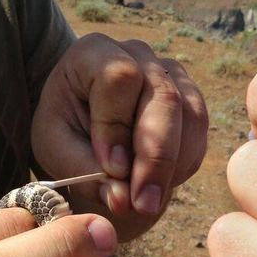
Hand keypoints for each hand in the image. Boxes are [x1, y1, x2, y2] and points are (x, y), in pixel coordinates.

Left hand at [32, 33, 208, 241]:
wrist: (85, 130)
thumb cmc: (65, 133)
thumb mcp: (57, 151)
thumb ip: (85, 172)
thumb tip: (123, 199)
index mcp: (92, 53)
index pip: (118, 78)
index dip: (117, 125)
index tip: (111, 168)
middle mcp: (136, 53)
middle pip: (163, 96)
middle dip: (155, 157)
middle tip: (142, 203)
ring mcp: (169, 72)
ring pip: (189, 115)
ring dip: (173, 165)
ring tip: (148, 202)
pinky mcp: (190, 96)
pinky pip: (200, 130)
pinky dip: (183, 164)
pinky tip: (159, 185)